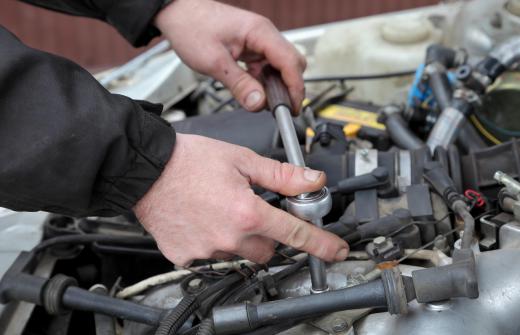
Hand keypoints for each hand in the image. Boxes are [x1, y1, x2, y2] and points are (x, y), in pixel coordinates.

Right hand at [134, 134, 348, 265]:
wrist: (146, 168)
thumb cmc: (189, 160)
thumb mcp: (242, 159)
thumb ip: (281, 175)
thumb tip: (311, 180)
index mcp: (247, 212)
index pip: (295, 234)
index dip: (321, 243)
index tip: (335, 251)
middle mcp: (228, 236)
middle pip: (267, 250)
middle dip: (267, 235)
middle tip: (251, 212)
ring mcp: (205, 249)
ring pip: (238, 254)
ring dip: (237, 238)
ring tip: (219, 210)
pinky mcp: (185, 256)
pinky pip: (210, 256)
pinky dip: (212, 241)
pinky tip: (202, 220)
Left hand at [154, 0, 305, 112]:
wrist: (177, 13)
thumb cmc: (191, 27)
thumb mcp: (214, 62)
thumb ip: (239, 85)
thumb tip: (260, 104)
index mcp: (260, 32)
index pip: (290, 62)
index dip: (295, 88)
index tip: (292, 109)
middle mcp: (264, 35)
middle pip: (292, 64)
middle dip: (289, 88)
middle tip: (280, 110)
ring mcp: (258, 41)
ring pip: (280, 67)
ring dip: (276, 86)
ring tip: (266, 104)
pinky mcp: (251, 48)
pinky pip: (266, 67)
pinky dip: (265, 82)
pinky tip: (256, 93)